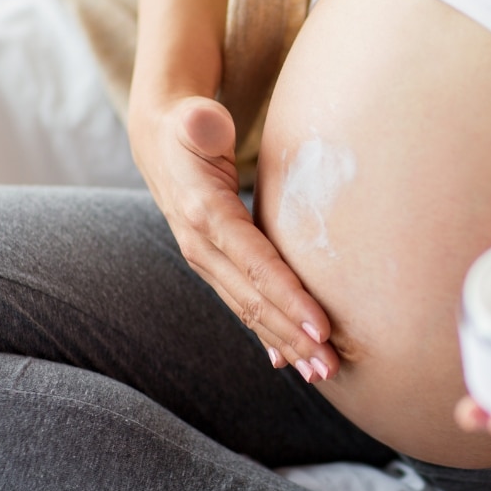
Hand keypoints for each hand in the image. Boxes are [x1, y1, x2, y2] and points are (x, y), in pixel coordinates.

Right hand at [130, 95, 337, 382]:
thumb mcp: (192, 117)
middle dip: (294, 335)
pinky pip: (244, 307)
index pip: (254, 263)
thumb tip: (204, 123)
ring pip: (250, 311)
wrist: (158, 144)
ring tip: (322, 372)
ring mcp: (207, 262)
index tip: (322, 325)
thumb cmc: (189, 126)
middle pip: (255, 300)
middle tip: (332, 365)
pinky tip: (292, 362)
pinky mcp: (216, 268)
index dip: (289, 295)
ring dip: (287, 344)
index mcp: (205, 215)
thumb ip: (200, 122)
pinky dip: (269, 336)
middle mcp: (203, 248)